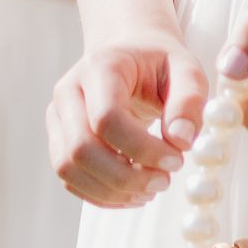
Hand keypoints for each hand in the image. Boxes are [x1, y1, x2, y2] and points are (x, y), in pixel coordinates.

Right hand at [46, 36, 204, 207]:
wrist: (129, 52)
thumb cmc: (159, 63)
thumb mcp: (187, 71)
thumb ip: (189, 102)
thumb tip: (180, 141)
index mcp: (100, 67)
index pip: (107, 117)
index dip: (142, 148)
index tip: (176, 160)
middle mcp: (69, 91)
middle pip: (81, 148)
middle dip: (126, 177)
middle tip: (164, 181)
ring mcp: (58, 117)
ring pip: (68, 169)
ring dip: (112, 191)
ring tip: (150, 189)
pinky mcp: (58, 140)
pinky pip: (70, 179)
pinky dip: (102, 195)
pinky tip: (133, 193)